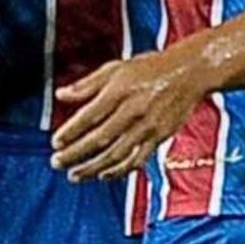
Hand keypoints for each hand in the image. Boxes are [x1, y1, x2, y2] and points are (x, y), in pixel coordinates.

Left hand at [52, 45, 218, 183]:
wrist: (189, 72)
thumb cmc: (151, 67)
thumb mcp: (116, 68)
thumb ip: (87, 84)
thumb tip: (60, 95)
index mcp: (120, 91)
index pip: (89, 116)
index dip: (70, 131)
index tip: (55, 142)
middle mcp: (133, 110)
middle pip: (99, 138)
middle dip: (75, 153)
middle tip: (57, 162)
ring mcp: (147, 126)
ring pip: (116, 154)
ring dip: (93, 167)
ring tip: (74, 175)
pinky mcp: (160, 137)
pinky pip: (137, 159)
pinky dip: (119, 170)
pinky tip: (104, 176)